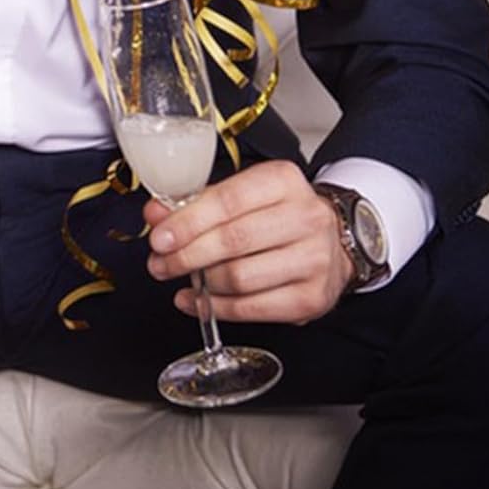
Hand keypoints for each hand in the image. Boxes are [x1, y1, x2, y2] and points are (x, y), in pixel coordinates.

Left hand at [144, 161, 353, 324]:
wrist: (333, 241)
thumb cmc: (279, 214)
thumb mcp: (244, 194)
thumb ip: (199, 203)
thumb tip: (156, 215)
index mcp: (284, 181)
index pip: (228, 201)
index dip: (188, 221)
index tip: (159, 236)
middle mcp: (305, 218)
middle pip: (233, 241)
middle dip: (187, 255)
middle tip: (160, 261)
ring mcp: (313, 260)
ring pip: (240, 277)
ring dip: (199, 282)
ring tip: (179, 278)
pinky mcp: (311, 298)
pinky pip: (252, 308)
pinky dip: (216, 307)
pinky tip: (197, 301)